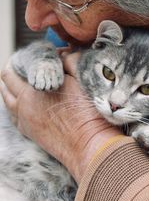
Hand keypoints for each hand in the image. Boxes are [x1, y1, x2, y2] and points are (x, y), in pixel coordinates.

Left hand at [0, 52, 120, 182]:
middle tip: (21, 68)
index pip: (13, 69)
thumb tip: (63, 55)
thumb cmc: (88, 114)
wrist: (89, 145)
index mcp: (35, 88)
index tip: (27, 57)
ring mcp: (24, 119)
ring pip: (6, 99)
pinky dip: (13, 105)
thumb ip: (69, 63)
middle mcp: (24, 103)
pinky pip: (12, 115)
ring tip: (18, 83)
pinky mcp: (28, 132)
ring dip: (9, 89)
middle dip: (11, 72)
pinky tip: (21, 103)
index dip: (19, 61)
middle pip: (6, 82)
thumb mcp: (82, 81)